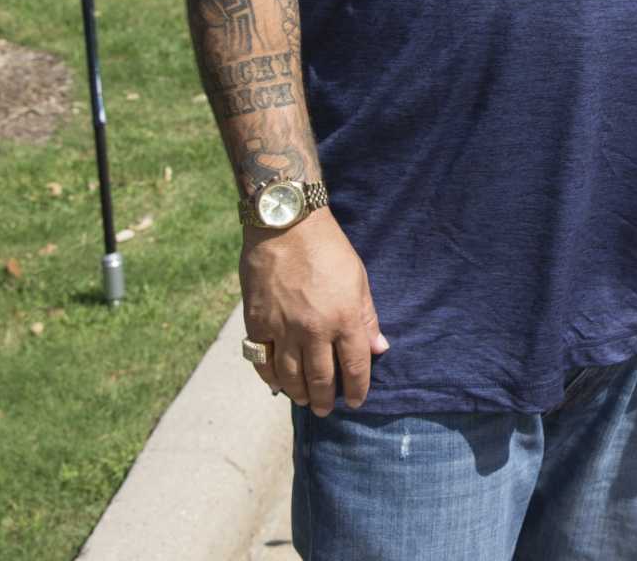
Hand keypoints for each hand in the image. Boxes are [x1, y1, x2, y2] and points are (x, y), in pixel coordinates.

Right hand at [240, 208, 387, 415]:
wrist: (287, 226)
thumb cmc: (329, 250)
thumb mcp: (359, 280)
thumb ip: (367, 318)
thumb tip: (379, 349)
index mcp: (345, 318)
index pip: (355, 366)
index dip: (357, 388)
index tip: (357, 401)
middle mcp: (314, 330)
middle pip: (321, 378)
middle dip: (327, 399)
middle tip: (328, 410)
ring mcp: (283, 329)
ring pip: (290, 376)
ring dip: (299, 393)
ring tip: (306, 401)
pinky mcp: (257, 324)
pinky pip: (262, 361)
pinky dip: (269, 378)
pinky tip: (277, 385)